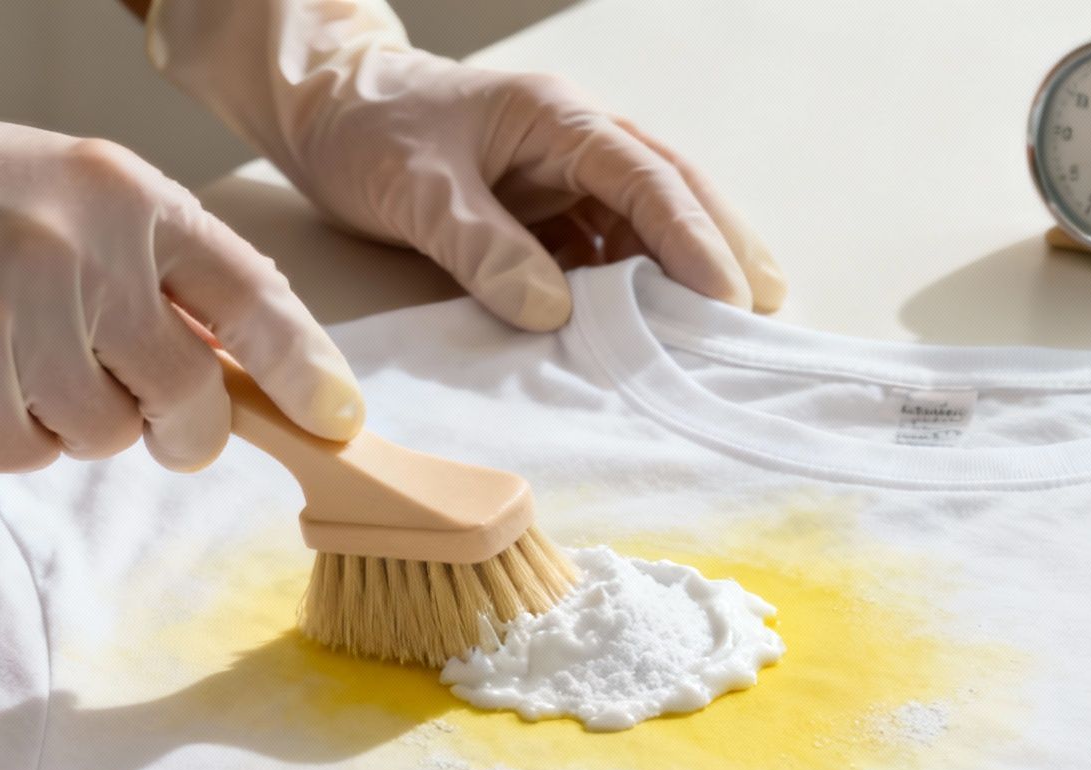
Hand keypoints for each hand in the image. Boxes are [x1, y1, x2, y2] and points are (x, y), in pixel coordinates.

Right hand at [0, 116, 363, 471]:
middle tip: (156, 417)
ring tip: (30, 360)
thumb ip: (180, 276)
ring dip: (80, 423)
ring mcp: (5, 313)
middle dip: (185, 428)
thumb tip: (275, 374)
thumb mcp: (96, 201)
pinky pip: (25, 454)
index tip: (337, 419)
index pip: (248, 296)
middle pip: (186, 396)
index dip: (304, 369)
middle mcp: (76, 250)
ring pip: (103, 437)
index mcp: (132, 199)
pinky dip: (14, 438)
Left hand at [271, 50, 787, 329]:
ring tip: (721, 335)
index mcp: (557, 117)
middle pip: (673, 194)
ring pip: (646, 229)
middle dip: (722, 249)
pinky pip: (606, 256)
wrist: (325, 113)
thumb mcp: (415, 186)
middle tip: (764, 313)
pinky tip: (653, 335)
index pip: (646, 177)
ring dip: (683, 278)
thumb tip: (553, 311)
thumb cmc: (369, 131)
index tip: (727, 295)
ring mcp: (566, 181)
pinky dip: (633, 294)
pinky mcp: (549, 217)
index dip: (693, 237)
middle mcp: (577, 144)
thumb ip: (480, 245)